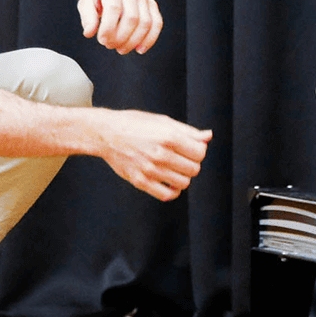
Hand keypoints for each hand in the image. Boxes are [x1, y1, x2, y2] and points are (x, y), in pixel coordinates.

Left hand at [78, 0, 162, 53]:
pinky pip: (157, 23)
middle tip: (110, 45)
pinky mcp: (152, 5)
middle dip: (121, 37)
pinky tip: (139, 49)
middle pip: (132, 18)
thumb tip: (89, 32)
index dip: (108, 28)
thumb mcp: (86, 4)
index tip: (102, 40)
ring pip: (145, 23)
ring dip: (133, 41)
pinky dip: (150, 39)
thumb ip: (87, 18)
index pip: (114, 8)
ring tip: (121, 49)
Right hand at [96, 109, 212, 200]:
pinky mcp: (140, 181)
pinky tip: (168, 181)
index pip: (200, 153)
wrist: (107, 133)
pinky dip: (173, 191)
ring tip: (173, 168)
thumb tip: (208, 136)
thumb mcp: (163, 121)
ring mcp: (150, 170)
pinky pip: (167, 195)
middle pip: (194, 169)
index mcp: (169, 137)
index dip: (198, 150)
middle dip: (191, 163)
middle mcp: (161, 155)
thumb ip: (188, 131)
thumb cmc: (135, 124)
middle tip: (180, 157)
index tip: (190, 148)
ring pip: (184, 183)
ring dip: (183, 176)